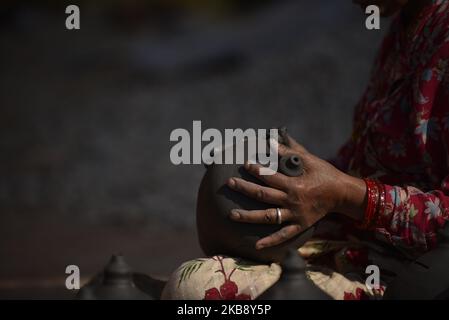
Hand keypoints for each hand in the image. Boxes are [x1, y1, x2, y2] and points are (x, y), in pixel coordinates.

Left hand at [227, 134, 366, 249]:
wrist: (342, 194)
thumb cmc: (325, 173)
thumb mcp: (309, 159)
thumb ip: (290, 150)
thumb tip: (272, 138)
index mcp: (294, 184)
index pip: (271, 177)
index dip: (257, 169)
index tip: (244, 163)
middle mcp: (292, 201)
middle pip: (263, 195)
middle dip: (245, 189)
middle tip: (230, 182)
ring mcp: (295, 215)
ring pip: (268, 217)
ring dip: (249, 216)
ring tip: (231, 214)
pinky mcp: (300, 226)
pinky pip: (283, 235)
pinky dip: (270, 241)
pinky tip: (256, 245)